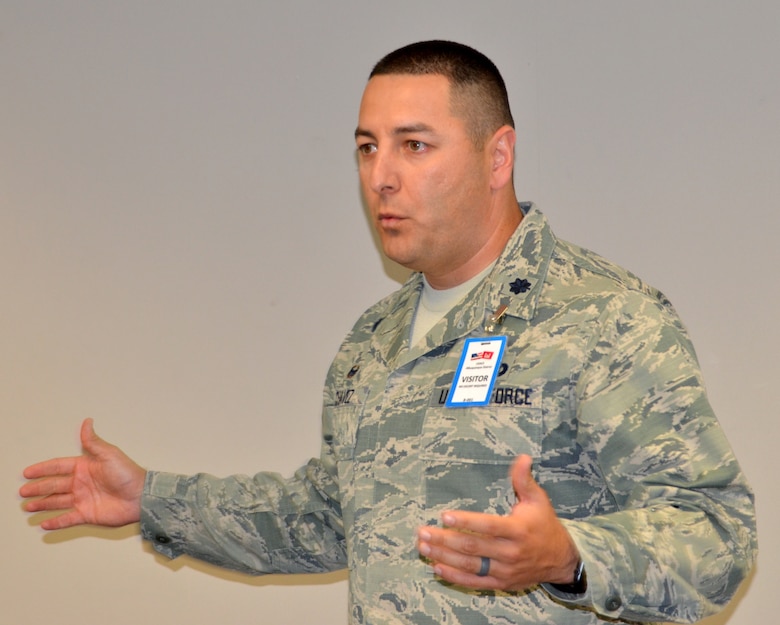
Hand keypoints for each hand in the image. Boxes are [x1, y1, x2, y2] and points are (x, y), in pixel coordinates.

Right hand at [19, 418, 146, 529]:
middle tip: (23, 491)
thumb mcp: (109, 454)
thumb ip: (93, 442)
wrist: (140, 496)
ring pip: (57, 502)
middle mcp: (82, 483)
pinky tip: (44, 524)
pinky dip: (56, 522)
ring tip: (28, 506)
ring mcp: (84, 499)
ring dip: (43, 504)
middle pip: (54, 485)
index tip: (27, 472)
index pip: (59, 467)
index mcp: (85, 467)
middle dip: (38, 488)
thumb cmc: (128, 473)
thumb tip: (87, 422)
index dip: (43, 469)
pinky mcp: (87, 514)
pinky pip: (68, 518)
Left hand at [416, 454, 579, 591]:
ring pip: (470, 565)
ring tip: (423, 546)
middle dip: (445, 539)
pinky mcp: (501, 583)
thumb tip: (522, 457)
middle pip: (473, 547)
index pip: (487, 526)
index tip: (444, 516)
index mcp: (517, 530)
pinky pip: (474, 582)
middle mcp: (510, 552)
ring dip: (444, 556)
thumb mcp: (538, 500)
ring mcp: (505, 570)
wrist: (561, 560)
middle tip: (423, 532)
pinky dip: (455, 576)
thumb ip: (524, 480)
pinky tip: (437, 567)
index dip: (466, 522)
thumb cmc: (545, 525)